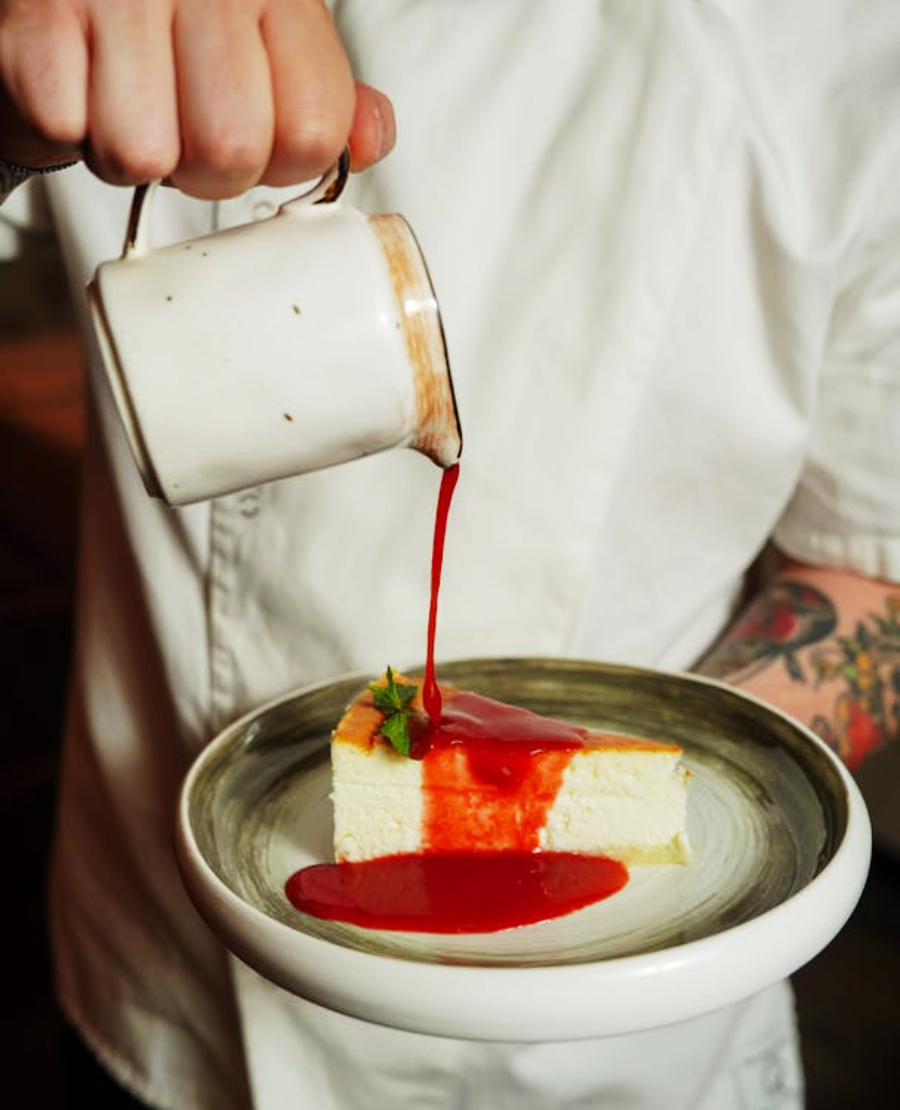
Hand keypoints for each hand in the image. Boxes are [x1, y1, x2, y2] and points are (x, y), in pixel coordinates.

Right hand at [0, 0, 394, 197]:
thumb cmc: (167, 19)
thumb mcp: (266, 36)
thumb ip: (321, 95)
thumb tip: (371, 139)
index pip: (315, 131)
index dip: (281, 163)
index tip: (255, 140)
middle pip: (229, 153)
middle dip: (199, 170)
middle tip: (177, 126)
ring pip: (140, 155)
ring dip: (122, 152)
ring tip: (118, 100)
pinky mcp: (38, 10)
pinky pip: (60, 127)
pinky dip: (58, 126)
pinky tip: (71, 81)